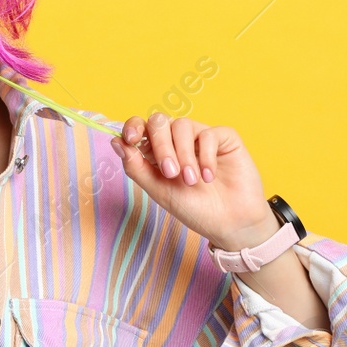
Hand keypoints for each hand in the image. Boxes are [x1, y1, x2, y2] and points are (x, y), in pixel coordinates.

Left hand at [111, 112, 276, 250]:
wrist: (230, 224)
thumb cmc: (195, 209)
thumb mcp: (159, 191)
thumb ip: (136, 167)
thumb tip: (116, 141)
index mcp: (159, 152)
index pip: (142, 127)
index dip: (134, 127)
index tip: (131, 139)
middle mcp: (179, 141)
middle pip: (160, 122)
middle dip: (161, 146)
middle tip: (171, 173)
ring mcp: (202, 138)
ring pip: (182, 125)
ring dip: (183, 154)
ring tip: (191, 181)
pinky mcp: (225, 138)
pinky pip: (209, 133)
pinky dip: (206, 156)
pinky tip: (209, 176)